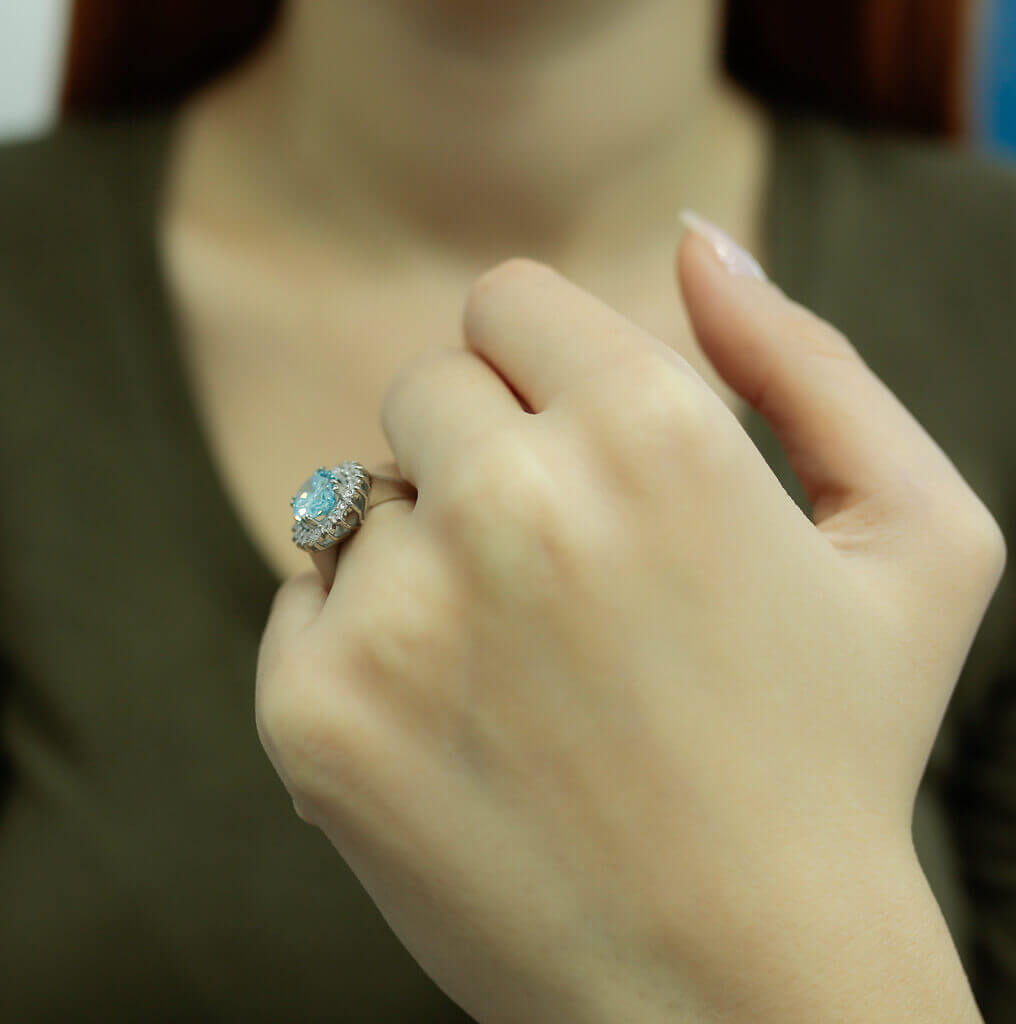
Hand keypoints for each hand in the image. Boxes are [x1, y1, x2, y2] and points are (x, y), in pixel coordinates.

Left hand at [256, 221, 1005, 1022]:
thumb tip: (700, 241)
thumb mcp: (915, 542)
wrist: (735, 984)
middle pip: (427, 386)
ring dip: (430, 551)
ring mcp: (399, 614)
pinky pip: (308, 598)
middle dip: (486, 451)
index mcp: (653, 430)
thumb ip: (811, 362)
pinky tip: (461, 725)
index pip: (509, 299)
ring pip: (361, 494)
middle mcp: (512, 503)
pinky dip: (368, 641)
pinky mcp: (315, 711)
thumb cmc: (838, 755)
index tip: (580, 447)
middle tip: (563, 575)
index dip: (544, 367)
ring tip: (526, 668)